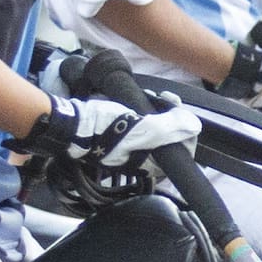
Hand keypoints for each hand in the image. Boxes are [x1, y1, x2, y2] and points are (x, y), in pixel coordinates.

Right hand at [6, 94, 200, 167]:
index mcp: (150, 165)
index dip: (185, 128)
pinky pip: (144, 125)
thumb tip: (193, 126)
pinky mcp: (123, 137)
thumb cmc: (102, 128)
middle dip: (172, 117)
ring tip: (155, 97)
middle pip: (172, 139)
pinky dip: (146, 111)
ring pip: (158, 130)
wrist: (69, 124)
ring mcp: (133, 149)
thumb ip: (167, 128)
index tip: (176, 108)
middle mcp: (143, 160)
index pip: (181, 151)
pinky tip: (141, 100)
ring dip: (160, 112)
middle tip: (165, 99)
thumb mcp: (138, 127)